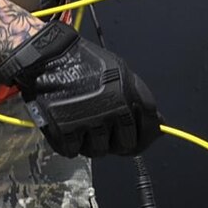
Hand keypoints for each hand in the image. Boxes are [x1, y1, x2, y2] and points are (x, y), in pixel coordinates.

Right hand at [0, 20, 159, 157]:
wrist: (48, 56)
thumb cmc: (84, 62)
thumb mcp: (119, 71)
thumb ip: (139, 98)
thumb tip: (159, 124)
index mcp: (129, 94)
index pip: (149, 126)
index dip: (146, 136)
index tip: (139, 139)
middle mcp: (112, 110)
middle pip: (125, 146)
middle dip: (116, 142)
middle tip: (103, 130)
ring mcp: (88, 122)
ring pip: (98, 151)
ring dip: (91, 143)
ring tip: (81, 125)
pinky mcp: (64, 130)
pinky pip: (73, 151)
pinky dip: (69, 144)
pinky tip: (66, 128)